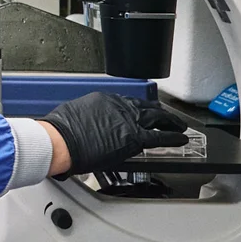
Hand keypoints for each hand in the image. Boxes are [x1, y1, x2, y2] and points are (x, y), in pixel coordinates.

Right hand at [40, 93, 188, 176]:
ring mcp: (129, 120)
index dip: (138, 110)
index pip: (128, 103)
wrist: (61, 141)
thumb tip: (91, 127)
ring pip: (157, 118)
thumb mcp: (75, 115)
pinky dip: (173, 137)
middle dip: (159, 113)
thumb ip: (90, 119)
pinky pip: (160, 136)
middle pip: (146, 107)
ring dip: (170, 122)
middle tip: (168, 117)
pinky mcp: (135, 137)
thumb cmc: (60, 132)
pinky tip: (180, 138)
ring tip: (178, 126)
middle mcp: (120, 106)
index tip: (142, 113)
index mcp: (105, 99)